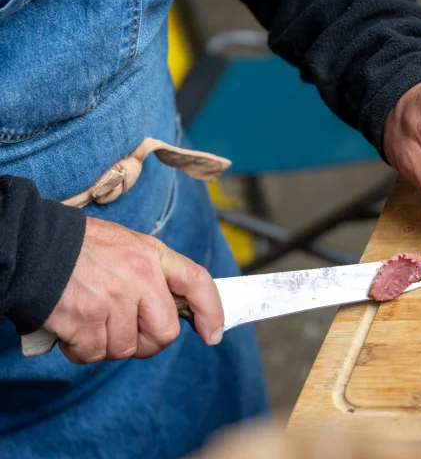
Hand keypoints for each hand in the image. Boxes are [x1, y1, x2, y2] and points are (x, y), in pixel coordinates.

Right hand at [43, 217, 223, 363]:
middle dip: (147, 341)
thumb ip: (153, 273)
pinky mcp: (84, 320)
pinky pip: (94, 354)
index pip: (197, 282)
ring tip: (90, 317)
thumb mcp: (128, 245)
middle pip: (164, 333)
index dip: (211, 311)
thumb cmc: (81, 248)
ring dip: (108, 343)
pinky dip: (82, 349)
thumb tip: (173, 310)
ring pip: (125, 348)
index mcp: (152, 255)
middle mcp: (139, 277)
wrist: (32, 244)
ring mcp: (112, 300)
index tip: (212, 333)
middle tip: (127, 331)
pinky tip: (73, 327)